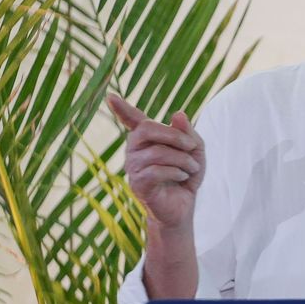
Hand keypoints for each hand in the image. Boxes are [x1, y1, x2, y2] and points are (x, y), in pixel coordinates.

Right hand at [108, 94, 204, 231]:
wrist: (182, 207)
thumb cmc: (186, 176)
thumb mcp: (195, 151)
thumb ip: (188, 132)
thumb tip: (178, 114)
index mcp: (146, 139)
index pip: (132, 120)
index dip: (122, 108)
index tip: (110, 96)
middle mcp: (134, 150)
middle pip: (146, 129)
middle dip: (174, 135)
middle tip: (192, 146)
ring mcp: (133, 167)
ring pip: (157, 152)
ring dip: (182, 159)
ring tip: (192, 167)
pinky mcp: (137, 184)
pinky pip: (155, 171)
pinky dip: (176, 171)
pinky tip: (183, 177)